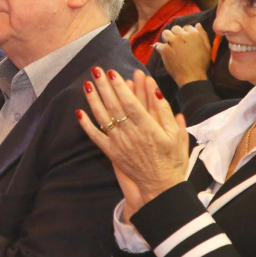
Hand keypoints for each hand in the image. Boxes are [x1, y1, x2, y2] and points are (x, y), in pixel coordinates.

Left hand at [77, 68, 188, 221]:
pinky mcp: (111, 152)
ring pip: (102, 118)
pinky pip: (96, 137)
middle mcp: (130, 134)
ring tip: (86, 84)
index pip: (130, 103)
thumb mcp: (176, 134)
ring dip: (93, 100)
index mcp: (148, 128)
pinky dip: (86, 125)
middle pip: (114, 106)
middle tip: (96, 70)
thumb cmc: (172, 158)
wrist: (161, 186)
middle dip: (104, 86)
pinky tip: (79, 112)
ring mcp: (119, 143)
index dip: (120, 87)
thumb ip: (165, 111)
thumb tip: (155, 88)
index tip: (112, 73)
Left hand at [155, 24, 210, 86]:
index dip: (185, 34)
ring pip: (165, 33)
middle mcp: (183, 36)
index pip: (186, 27)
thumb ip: (203, 34)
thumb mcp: (207, 48)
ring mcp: (173, 42)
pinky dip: (158, 48)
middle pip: (175, 28)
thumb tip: (197, 24)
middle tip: (176, 44)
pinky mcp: (165, 49)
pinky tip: (160, 51)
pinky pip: (158, 45)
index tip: (184, 41)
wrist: (192, 76)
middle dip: (175, 34)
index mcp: (194, 34)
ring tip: (168, 46)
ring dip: (166, 39)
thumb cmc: (201, 63)